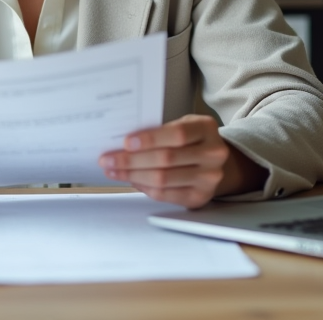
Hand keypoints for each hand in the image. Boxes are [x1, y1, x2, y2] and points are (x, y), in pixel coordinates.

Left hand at [98, 114, 265, 207]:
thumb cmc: (192, 139)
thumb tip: (125, 143)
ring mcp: (209, 178)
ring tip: (113, 171)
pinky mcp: (199, 197)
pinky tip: (131, 180)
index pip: (177, 134)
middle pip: (166, 159)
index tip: (125, 142)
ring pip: (163, 179)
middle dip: (131, 160)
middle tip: (108, 159)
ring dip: (132, 175)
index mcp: (207, 128)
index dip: (150, 139)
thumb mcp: (184, 125)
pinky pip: (165, 194)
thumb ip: (162, 131)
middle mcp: (213, 154)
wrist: (214, 160)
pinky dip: (143, 187)